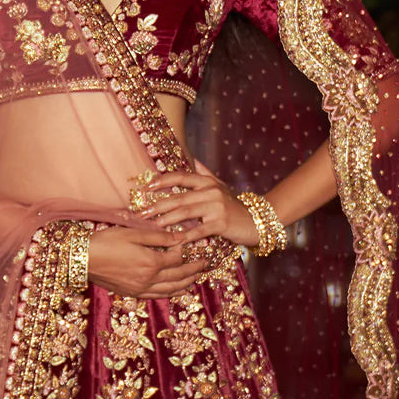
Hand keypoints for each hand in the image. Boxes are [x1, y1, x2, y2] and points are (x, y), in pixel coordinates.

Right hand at [86, 223, 210, 298]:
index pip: (177, 258)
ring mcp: (140, 289)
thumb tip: (180, 237)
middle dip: (194, 269)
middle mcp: (149, 279)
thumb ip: (159, 237)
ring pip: (170, 289)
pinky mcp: (132, 294)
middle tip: (205, 263)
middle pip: (178, 276)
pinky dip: (171, 293)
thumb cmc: (106, 241)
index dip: (183, 249)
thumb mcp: (133, 233)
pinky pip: (157, 296)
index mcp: (151, 262)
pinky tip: (179, 291)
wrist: (83, 259)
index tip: (186, 241)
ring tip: (197, 278)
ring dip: (186, 283)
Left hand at [143, 159, 260, 247]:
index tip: (145, 187)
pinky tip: (173, 241)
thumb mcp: (221, 186)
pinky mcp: (221, 223)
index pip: (181, 177)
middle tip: (140, 213)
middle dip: (157, 205)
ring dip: (166, 219)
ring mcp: (216, 207)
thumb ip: (205, 173)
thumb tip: (192, 158)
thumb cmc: (235, 206)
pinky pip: (199, 230)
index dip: (162, 181)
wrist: (257, 221)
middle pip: (178, 197)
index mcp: (207, 182)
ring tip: (151, 225)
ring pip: (186, 212)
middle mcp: (211, 191)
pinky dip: (185, 236)